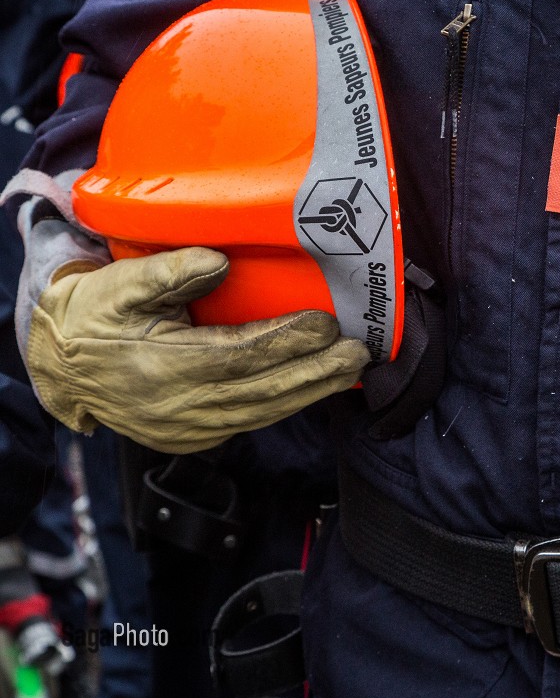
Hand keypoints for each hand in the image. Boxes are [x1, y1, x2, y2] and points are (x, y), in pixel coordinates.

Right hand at [27, 247, 368, 453]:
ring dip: (310, 391)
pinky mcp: (195, 437)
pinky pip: (251, 420)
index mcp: (161, 366)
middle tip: (357, 352)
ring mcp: (188, 429)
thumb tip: (218, 260)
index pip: (238, 355)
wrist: (63, 368)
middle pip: (262, 391)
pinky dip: (285, 403)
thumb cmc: (96, 316)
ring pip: (263, 412)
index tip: (325, 322)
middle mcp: (178, 406)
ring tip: (349, 369)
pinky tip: (315, 385)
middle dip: (316, 372)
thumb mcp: (122, 284)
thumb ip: (170, 272)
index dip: (286, 340)